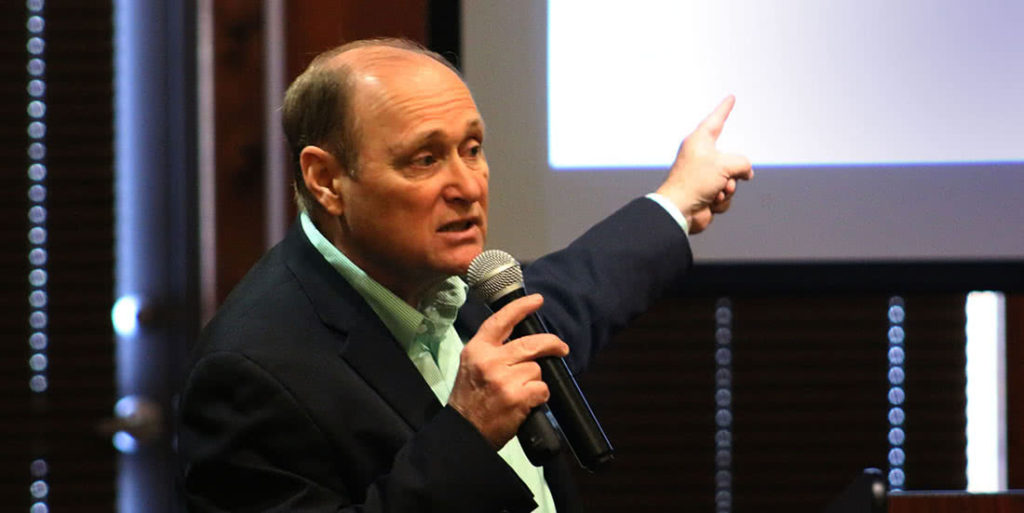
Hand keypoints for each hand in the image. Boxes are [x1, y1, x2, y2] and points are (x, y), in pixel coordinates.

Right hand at [448, 294, 569, 448]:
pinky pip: (541, 388)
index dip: (520, 308)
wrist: (464, 433)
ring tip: (521, 393)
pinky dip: (539, 397)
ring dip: (535, 382)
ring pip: (536, 369)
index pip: (500, 321)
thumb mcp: (472, 366)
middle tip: (561, 347)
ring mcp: (503, 378)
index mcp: (477, 350)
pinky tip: (526, 404)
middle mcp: (489, 360)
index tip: (537, 300)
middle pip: (530, 343)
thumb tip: (523, 341)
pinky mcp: (516, 396)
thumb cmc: (470, 401)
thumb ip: (492, 351)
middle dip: (551, 343)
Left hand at [656, 95, 753, 233]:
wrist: (680, 210)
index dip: (725, 108)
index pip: (716, 120)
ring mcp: (704, 176)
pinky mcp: (706, 193)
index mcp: (700, 141)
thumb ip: (743, 163)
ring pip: (732, 179)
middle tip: (723, 179)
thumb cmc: (695, 181)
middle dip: (733, 173)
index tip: (730, 98)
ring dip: (728, 188)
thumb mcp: (726, 164)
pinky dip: (721, 200)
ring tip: (714, 192)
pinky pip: (726, 195)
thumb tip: (746, 174)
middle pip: (732, 160)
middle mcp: (701, 156)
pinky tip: (709, 202)